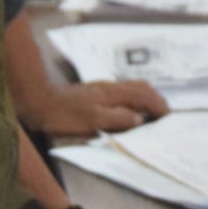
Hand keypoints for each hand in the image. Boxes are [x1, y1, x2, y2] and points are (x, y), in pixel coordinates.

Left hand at [24, 80, 167, 136]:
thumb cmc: (64, 114)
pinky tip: (128, 110)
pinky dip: (133, 100)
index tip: (167, 116)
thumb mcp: (93, 121)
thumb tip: (139, 119)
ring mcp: (102, 89)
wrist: (40, 102)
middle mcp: (110, 88)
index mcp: (113, 94)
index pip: (144, 95)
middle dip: (156, 99)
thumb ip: (118, 119)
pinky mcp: (94, 94)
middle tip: (164, 113)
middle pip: (141, 87)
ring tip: (151, 112)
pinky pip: (122, 93)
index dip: (158, 105)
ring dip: (145, 98)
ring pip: (132, 88)